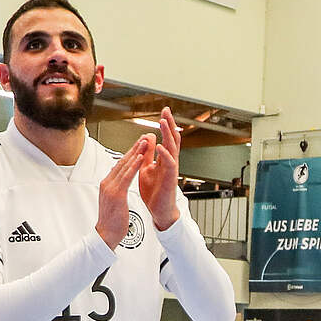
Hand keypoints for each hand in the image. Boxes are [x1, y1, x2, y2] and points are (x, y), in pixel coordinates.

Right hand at [95, 136, 149, 248]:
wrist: (106, 234)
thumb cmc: (112, 221)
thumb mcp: (113, 201)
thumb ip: (116, 189)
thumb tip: (120, 182)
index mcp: (107, 184)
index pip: (120, 165)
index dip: (130, 153)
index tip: (139, 145)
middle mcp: (108, 183)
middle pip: (122, 161)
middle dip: (134, 148)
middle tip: (144, 137)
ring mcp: (111, 188)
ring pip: (125, 165)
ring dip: (136, 152)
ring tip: (144, 142)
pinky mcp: (117, 194)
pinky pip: (127, 177)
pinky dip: (134, 166)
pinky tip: (140, 158)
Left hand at [138, 107, 181, 230]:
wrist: (159, 210)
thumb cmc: (154, 191)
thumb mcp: (147, 167)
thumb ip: (148, 153)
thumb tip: (148, 137)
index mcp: (163, 159)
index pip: (166, 138)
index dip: (165, 125)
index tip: (163, 112)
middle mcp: (169, 162)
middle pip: (172, 139)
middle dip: (169, 124)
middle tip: (167, 110)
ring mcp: (171, 170)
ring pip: (172, 148)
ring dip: (168, 135)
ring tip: (164, 122)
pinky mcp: (170, 179)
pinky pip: (170, 164)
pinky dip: (165, 155)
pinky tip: (160, 146)